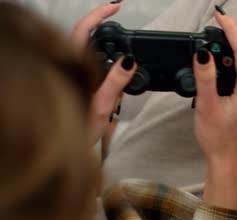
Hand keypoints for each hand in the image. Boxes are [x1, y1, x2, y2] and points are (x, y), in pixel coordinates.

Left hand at [71, 2, 136, 145]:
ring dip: (105, 49)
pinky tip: (114, 75)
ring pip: (89, 52)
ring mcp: (72, 73)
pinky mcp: (77, 82)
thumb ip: (116, 81)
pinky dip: (104, 62)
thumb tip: (128, 61)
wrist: (68, 148)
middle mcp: (69, 67)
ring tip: (122, 53)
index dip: (99, 16)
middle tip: (120, 22)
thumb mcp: (103, 105)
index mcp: (72, 66)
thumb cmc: (78, 130)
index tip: (116, 8)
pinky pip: (90, 65)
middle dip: (105, 30)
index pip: (83, 30)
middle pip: (86, 37)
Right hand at [192, 13, 236, 209]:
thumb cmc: (218, 140)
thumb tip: (202, 53)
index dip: (231, 30)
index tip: (220, 16)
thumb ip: (205, 78)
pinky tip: (222, 63)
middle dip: (231, 35)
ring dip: (232, 49)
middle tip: (217, 23)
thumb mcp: (206, 106)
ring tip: (218, 36)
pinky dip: (232, 64)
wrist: (227, 162)